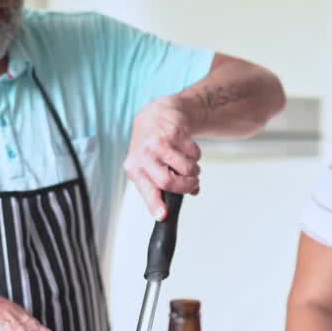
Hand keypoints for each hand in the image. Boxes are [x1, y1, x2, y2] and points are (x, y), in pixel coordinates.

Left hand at [124, 95, 201, 219]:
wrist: (157, 114)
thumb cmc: (153, 147)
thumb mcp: (149, 166)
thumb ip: (165, 184)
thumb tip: (191, 193)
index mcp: (135, 168)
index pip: (147, 189)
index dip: (155, 204)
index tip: (163, 215)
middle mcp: (144, 155)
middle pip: (168, 181)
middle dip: (186, 186)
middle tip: (193, 184)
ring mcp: (159, 142)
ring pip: (185, 168)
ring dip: (194, 171)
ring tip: (190, 166)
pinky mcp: (175, 132)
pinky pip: (194, 153)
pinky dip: (196, 156)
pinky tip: (187, 150)